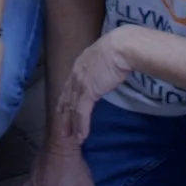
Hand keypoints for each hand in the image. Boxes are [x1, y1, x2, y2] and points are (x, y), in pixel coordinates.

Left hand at [56, 30, 137, 144]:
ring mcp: (80, 82)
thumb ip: (102, 66)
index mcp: (80, 65)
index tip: (63, 110)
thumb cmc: (120, 49)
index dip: (66, 99)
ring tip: (72, 138)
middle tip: (63, 129)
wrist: (122, 47)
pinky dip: (81, 126)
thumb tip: (107, 71)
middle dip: (64, 116)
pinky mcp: (87, 91)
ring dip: (72, 125)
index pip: (69, 86)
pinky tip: (82, 136)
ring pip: (72, 109)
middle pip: (67, 99)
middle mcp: (76, 74)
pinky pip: (81, 113)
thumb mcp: (106, 57)